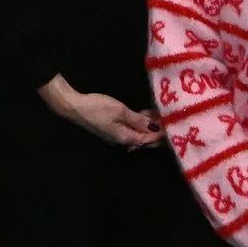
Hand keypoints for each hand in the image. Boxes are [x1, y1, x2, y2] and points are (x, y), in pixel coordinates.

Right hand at [39, 75, 161, 148]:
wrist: (73, 106)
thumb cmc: (97, 108)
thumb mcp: (120, 111)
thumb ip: (138, 119)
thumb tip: (154, 127)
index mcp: (125, 138)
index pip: (148, 140)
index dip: (161, 135)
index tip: (174, 128)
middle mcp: (121, 140)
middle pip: (143, 140)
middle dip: (157, 133)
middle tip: (171, 123)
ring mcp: (115, 135)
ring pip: (137, 134)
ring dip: (148, 127)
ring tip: (160, 116)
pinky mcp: (111, 128)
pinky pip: (130, 129)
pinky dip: (139, 123)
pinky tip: (145, 115)